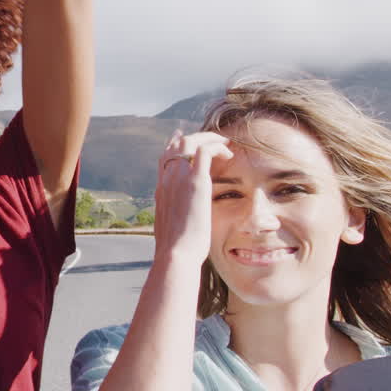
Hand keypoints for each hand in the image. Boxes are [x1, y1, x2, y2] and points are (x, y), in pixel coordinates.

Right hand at [153, 129, 232, 267]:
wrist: (176, 253)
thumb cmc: (177, 249)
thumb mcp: (172, 227)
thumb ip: (175, 216)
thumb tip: (180, 221)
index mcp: (161, 190)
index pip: (165, 158)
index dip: (175, 144)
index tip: (183, 136)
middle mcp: (167, 179)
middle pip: (177, 145)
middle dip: (195, 137)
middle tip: (213, 138)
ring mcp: (179, 178)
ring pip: (190, 142)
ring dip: (209, 138)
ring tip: (225, 142)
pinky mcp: (195, 181)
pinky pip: (205, 150)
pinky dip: (218, 147)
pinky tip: (229, 154)